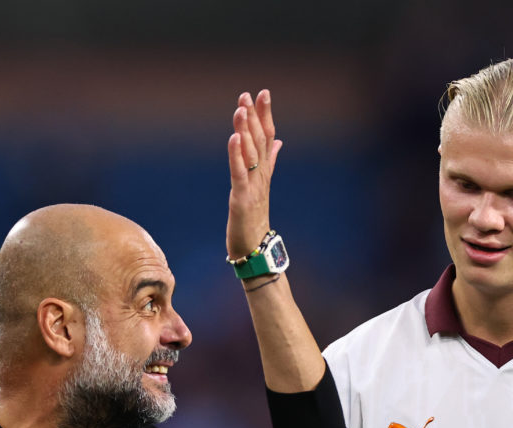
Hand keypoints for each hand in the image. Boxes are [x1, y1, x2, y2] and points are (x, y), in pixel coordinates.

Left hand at [226, 89, 282, 260]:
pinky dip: (236, 154)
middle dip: (254, 117)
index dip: (265, 115)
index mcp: (264, 172)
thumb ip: (270, 161)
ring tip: (240, 109)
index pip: (268, 137)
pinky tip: (234, 137)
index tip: (262, 93)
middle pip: (260, 141)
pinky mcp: (242, 198)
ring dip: (245, 130)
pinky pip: (239, 172)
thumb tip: (278, 141)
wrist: (255, 250)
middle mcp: (261, 176)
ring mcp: (253, 187)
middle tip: (248, 94)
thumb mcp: (262, 186)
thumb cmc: (255, 220)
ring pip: (250, 154)